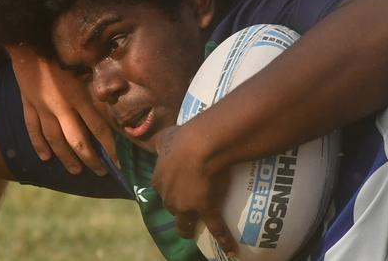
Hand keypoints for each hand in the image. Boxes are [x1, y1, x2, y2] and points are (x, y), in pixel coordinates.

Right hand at [7, 45, 116, 174]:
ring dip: (66, 158)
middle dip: (91, 159)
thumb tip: (114, 101)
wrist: (28, 37)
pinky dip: (39, 145)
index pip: (99, 128)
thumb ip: (96, 85)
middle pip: (77, 141)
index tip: (119, 162)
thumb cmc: (62, 47)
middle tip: (101, 171)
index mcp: (79, 95)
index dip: (110, 147)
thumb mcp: (85, 64)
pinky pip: (33, 129)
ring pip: (55, 140)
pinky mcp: (27, 104)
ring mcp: (42, 107)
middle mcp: (61, 106)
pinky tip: (45, 158)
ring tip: (76, 170)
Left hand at [151, 126, 237, 255]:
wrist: (200, 145)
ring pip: (184, 224)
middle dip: (178, 210)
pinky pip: (216, 228)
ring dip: (188, 229)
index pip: (163, 190)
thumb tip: (157, 139)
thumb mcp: (165, 137)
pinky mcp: (205, 210)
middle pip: (172, 208)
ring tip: (195, 233)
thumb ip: (160, 140)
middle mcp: (169, 196)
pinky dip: (223, 239)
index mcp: (159, 179)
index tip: (177, 191)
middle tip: (188, 210)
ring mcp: (186, 206)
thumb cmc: (183, 138)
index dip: (170, 192)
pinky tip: (230, 249)